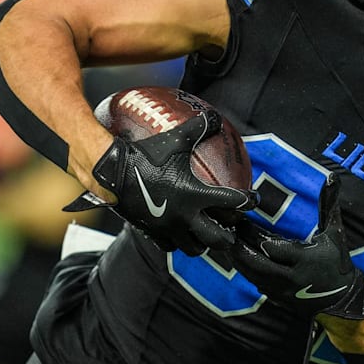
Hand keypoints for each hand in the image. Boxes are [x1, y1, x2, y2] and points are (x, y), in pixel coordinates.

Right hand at [65, 111, 257, 255]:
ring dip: (204, 242)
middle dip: (229, 234)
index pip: (233, 202)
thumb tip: (215, 116)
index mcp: (195, 194)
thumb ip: (199, 127)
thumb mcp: (176, 137)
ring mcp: (168, 228)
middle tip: (232, 225)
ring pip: (194, 247)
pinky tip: (180, 233)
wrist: (110, 172)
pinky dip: (179, 242)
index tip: (253, 199)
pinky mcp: (152, 233)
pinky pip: (170, 246)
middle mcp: (185, 216)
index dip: (248, 201)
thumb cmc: (145, 154)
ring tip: (207, 234)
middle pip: (218, 237)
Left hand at [229, 173, 363, 319]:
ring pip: (252, 274)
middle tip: (227, 229)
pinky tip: (236, 254)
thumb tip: (332, 177)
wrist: (341, 298)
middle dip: (240, 247)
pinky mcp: (277, 296)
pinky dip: (245, 268)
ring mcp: (282, 290)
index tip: (242, 220)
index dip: (255, 235)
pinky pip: (255, 281)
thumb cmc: (338, 261)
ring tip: (227, 239)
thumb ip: (329, 205)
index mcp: (305, 260)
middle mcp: (291, 277)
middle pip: (257, 263)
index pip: (273, 247)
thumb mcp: (335, 232)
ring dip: (238, 258)